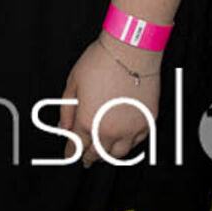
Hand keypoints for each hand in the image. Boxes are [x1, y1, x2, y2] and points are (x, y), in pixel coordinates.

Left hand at [62, 35, 160, 164]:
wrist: (130, 52)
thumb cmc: (102, 62)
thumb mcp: (72, 83)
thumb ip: (67, 108)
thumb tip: (65, 125)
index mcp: (89, 121)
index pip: (77, 145)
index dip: (71, 152)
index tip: (69, 155)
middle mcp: (111, 129)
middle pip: (98, 153)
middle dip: (89, 158)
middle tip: (85, 158)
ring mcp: (131, 128)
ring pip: (119, 154)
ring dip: (108, 155)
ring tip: (102, 152)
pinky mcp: (147, 122)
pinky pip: (137, 143)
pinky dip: (127, 145)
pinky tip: (122, 141)